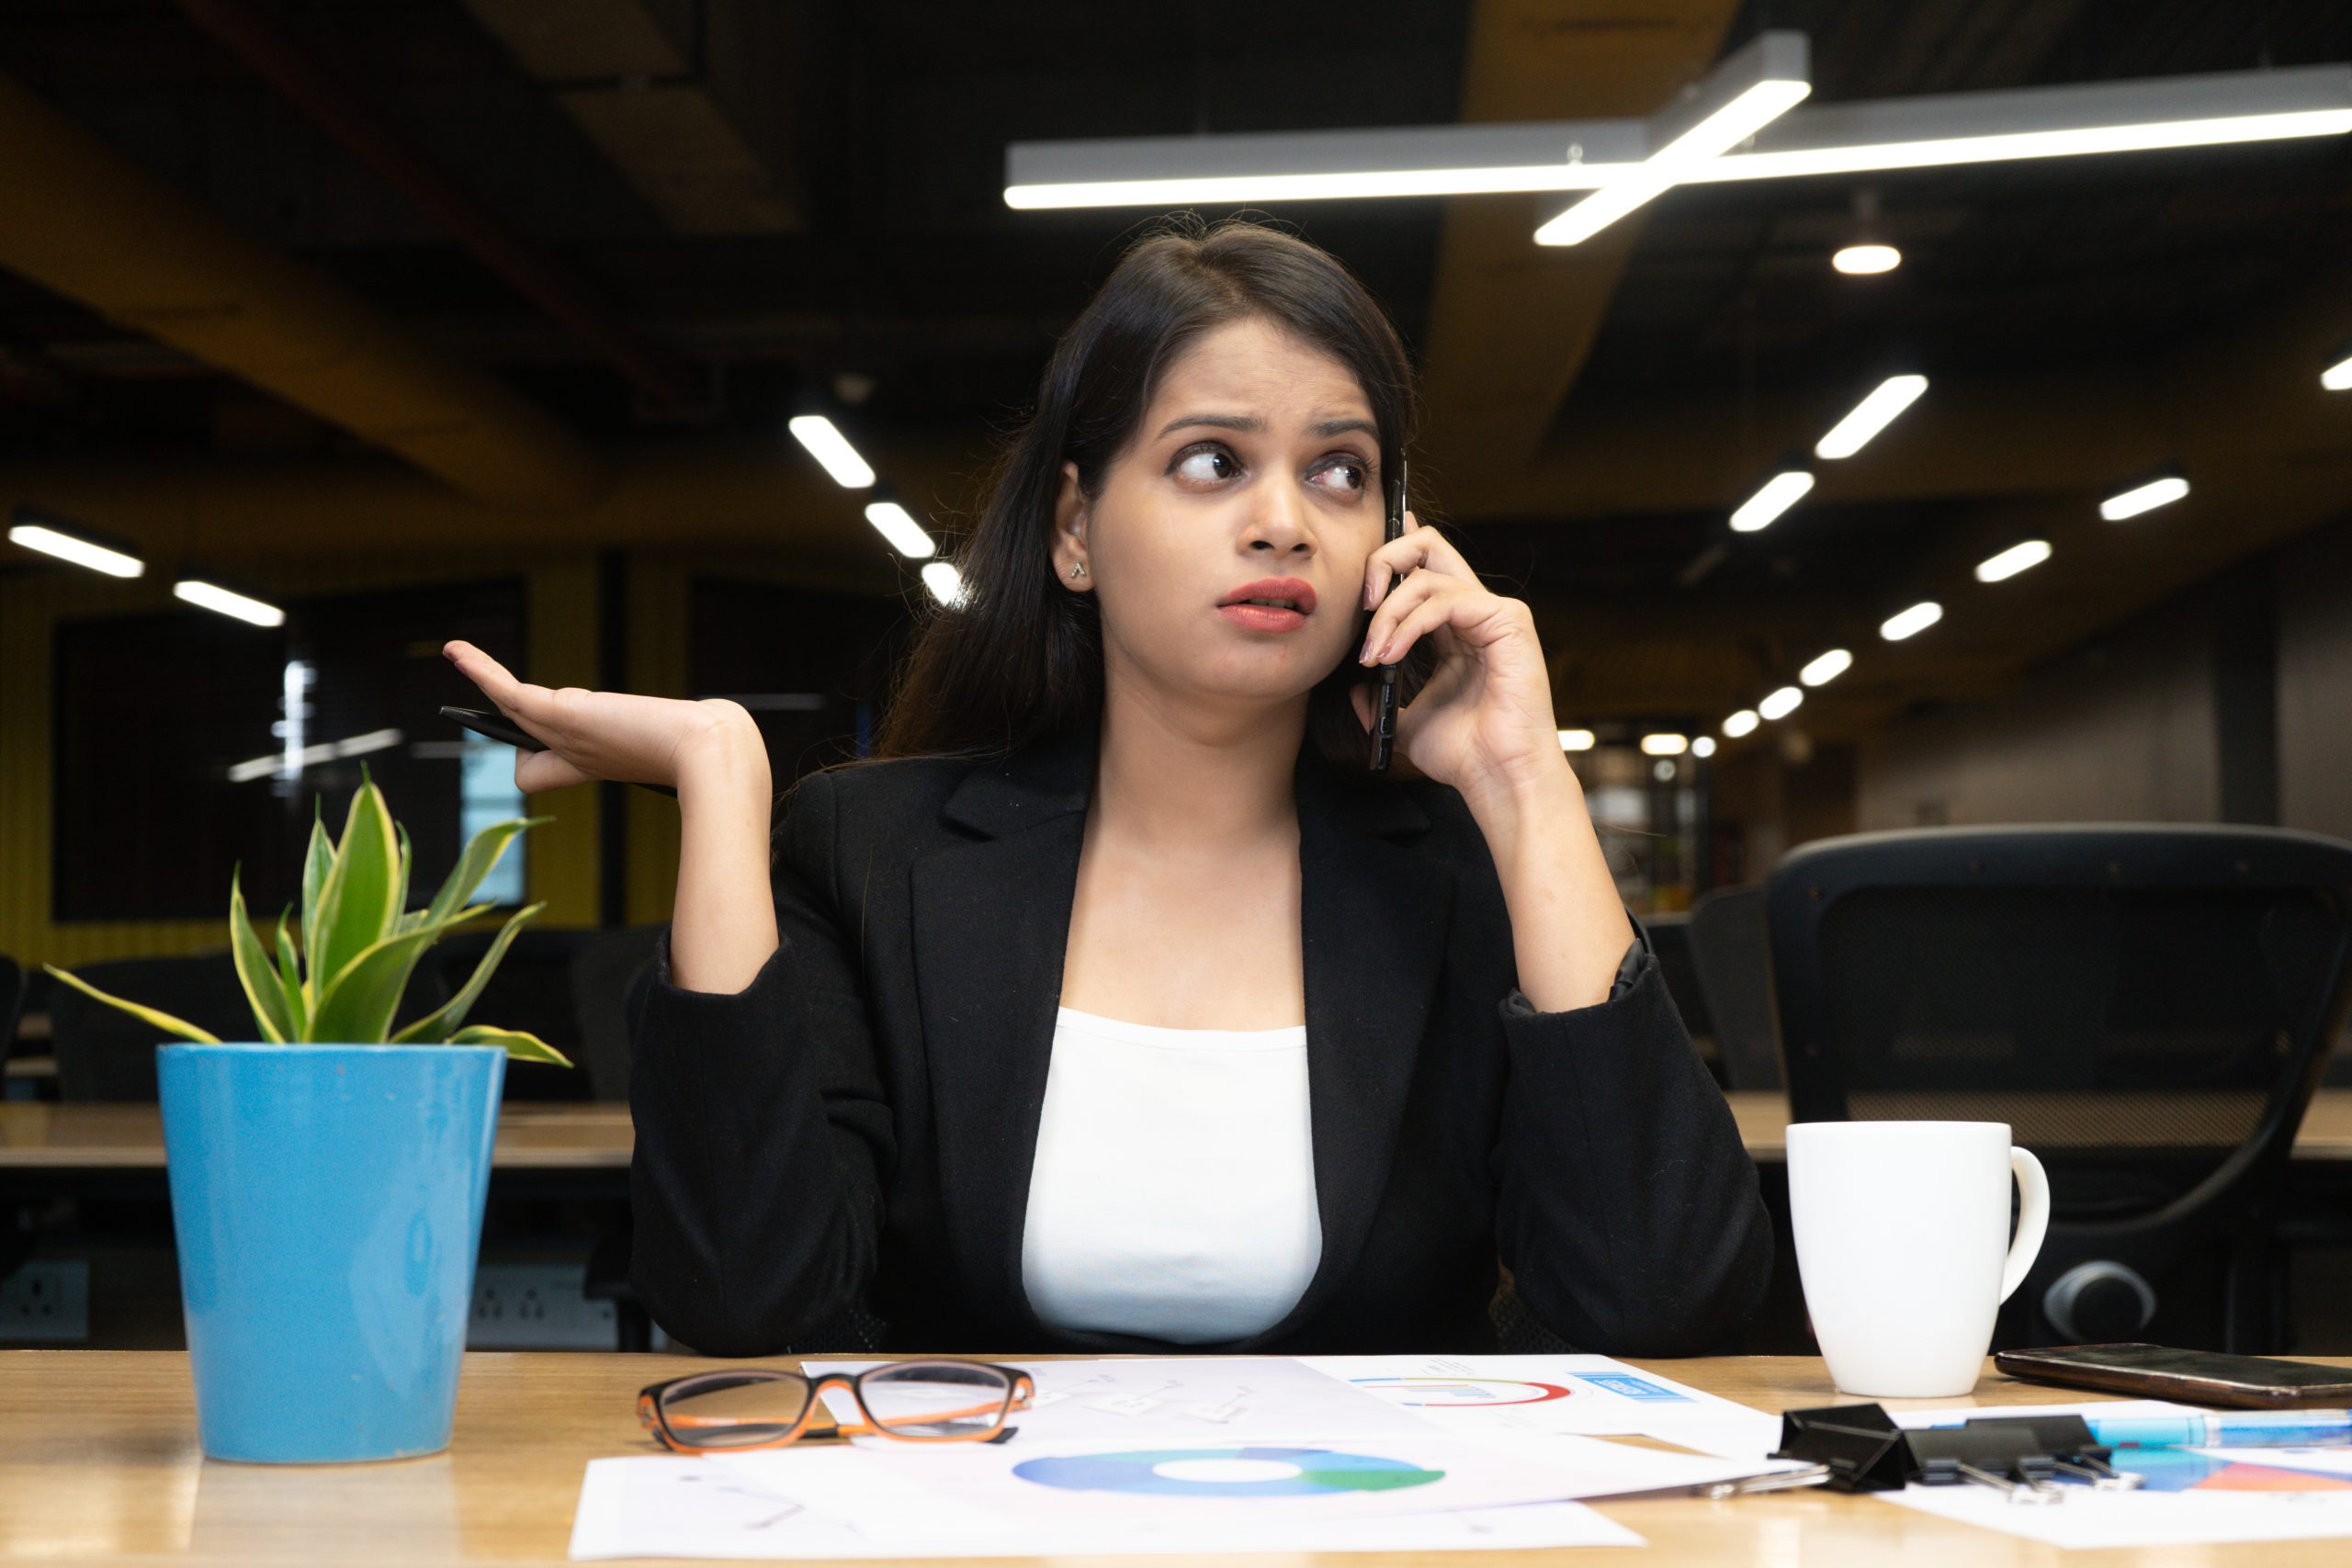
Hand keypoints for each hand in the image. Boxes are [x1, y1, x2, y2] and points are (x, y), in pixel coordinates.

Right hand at [441, 640, 761, 794]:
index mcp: (599, 762)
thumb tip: (729, 727)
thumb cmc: (708, 749)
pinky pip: (508, 692)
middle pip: (525, 751)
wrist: (708, 753)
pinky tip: (455, 650)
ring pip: (511, 715)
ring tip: (456, 652)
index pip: (547, 770)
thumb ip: (699, 734)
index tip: (557, 746)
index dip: (542, 760)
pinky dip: (481, 670)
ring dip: (483, 679)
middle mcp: (576, 754)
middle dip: (510, 724)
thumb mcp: (695, 742)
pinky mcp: (560, 715)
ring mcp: (564, 737)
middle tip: (484, 681)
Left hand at [1348, 512, 1567, 803]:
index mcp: (1457, 627)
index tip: (1357, 598)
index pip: (1421, 568)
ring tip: (1373, 656)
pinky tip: (1390, 655)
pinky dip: (1408, 625)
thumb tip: (1354, 689)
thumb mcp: (1406, 722)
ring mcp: (1496, 613)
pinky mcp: (1508, 621)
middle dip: (1383, 561)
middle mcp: (1478, 611)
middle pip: (1428, 545)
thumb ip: (1382, 699)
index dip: (1386, 564)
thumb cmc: (1464, 754)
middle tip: (1361, 603)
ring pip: (1427, 575)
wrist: (1497, 778)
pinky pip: (1445, 601)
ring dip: (1388, 613)